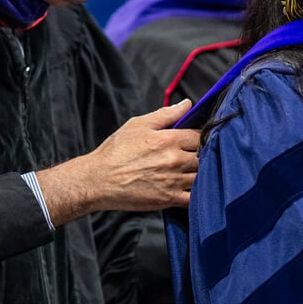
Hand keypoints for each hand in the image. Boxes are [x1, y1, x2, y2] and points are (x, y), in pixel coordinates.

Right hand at [37, 100, 199, 223]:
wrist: (98, 180)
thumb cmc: (115, 151)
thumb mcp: (137, 125)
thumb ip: (165, 115)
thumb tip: (187, 103)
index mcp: (168, 139)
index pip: (200, 136)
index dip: (201, 137)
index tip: (195, 141)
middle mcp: (174, 160)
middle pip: (204, 156)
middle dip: (202, 155)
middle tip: (195, 156)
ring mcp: (173, 181)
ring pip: (202, 176)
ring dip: (201, 174)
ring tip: (192, 172)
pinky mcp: (169, 199)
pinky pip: (194, 198)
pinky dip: (197, 194)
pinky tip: (192, 189)